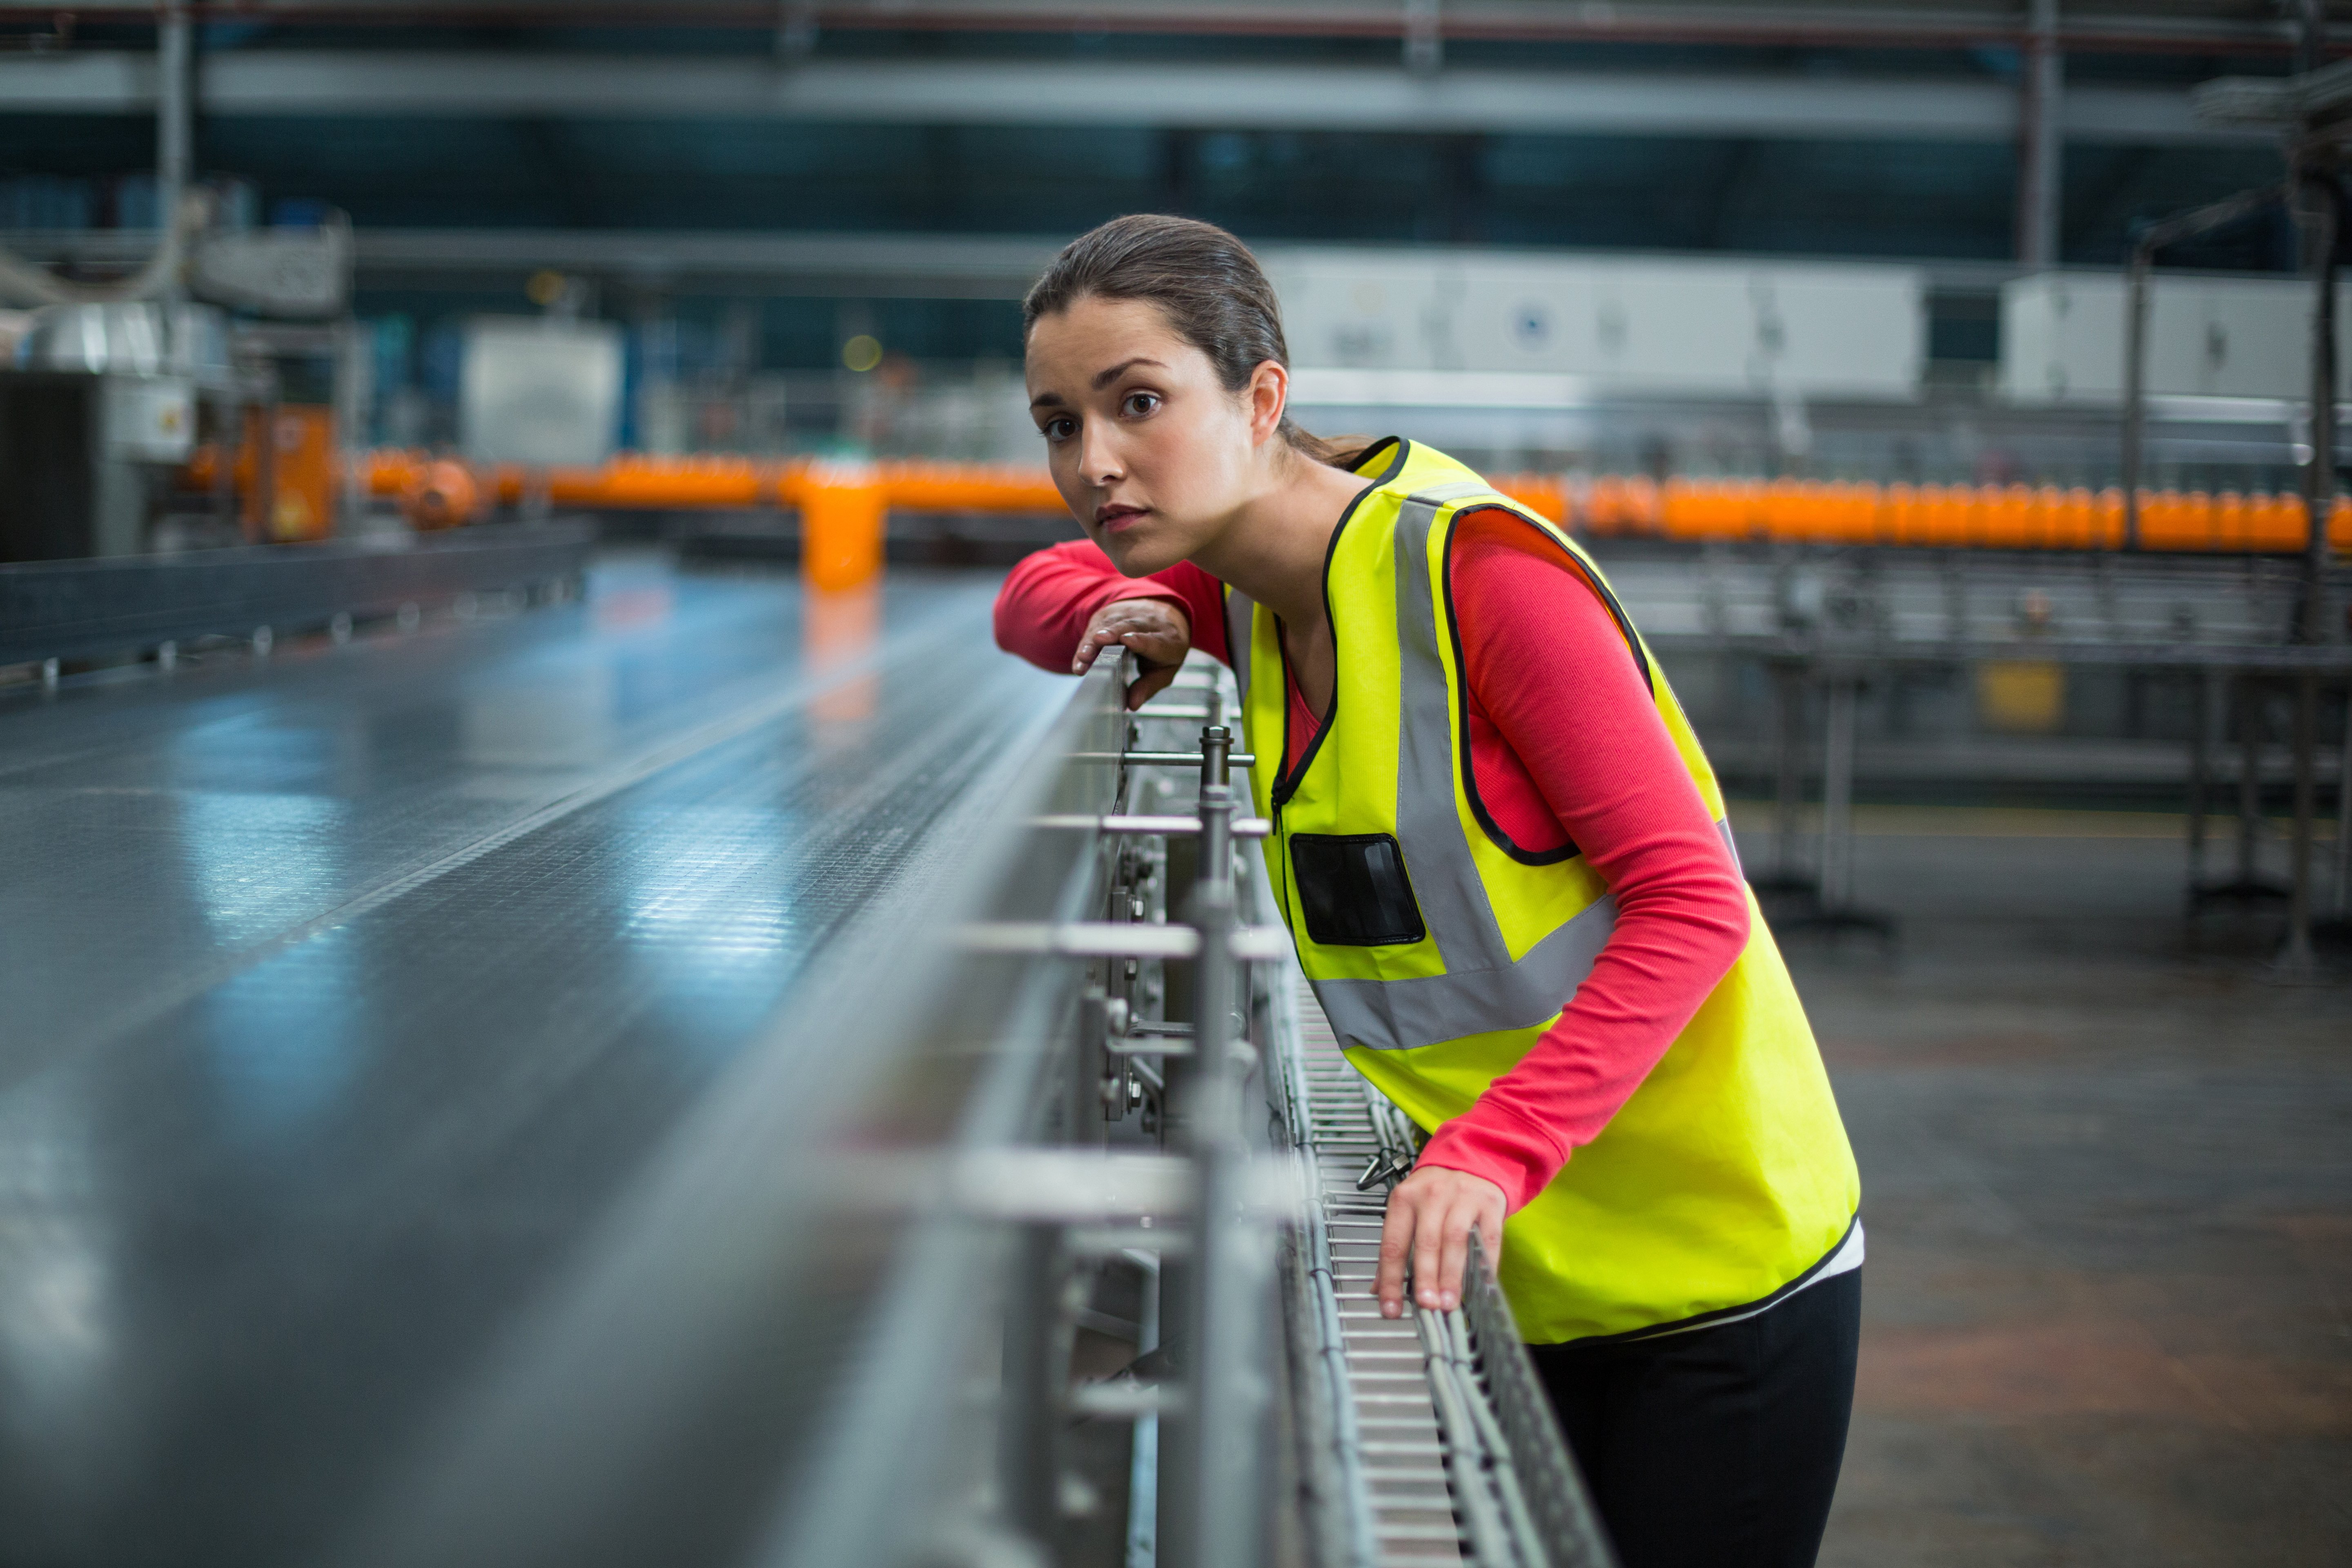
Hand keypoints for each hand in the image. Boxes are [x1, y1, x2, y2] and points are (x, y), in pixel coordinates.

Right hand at [1071, 597, 1191, 710]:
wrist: (1163, 615)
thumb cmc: (1164, 648)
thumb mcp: (1165, 670)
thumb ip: (1149, 686)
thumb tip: (1132, 704)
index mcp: (1167, 640)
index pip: (1154, 641)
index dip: (1141, 641)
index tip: (1127, 641)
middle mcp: (1148, 623)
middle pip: (1128, 627)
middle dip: (1112, 634)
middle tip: (1098, 641)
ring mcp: (1129, 615)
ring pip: (1110, 625)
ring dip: (1094, 639)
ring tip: (1084, 654)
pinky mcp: (1111, 613)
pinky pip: (1097, 625)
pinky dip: (1088, 640)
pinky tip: (1081, 655)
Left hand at [1374, 1165, 1506, 1317]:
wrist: (1471, 1161)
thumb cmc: (1436, 1193)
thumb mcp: (1409, 1211)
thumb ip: (1395, 1248)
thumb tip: (1378, 1289)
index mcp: (1404, 1199)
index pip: (1393, 1244)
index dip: (1391, 1279)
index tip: (1391, 1309)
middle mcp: (1431, 1195)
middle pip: (1426, 1241)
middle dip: (1425, 1277)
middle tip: (1427, 1305)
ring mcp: (1462, 1197)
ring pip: (1455, 1240)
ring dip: (1451, 1275)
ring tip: (1449, 1302)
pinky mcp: (1489, 1203)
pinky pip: (1487, 1238)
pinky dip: (1485, 1264)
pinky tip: (1481, 1286)